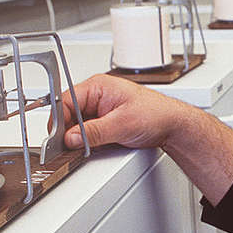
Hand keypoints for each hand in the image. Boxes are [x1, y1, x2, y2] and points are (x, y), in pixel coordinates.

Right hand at [60, 74, 188, 150]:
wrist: (173, 124)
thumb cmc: (156, 113)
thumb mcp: (122, 124)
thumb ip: (94, 132)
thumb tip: (72, 137)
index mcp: (97, 86)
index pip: (65, 101)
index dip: (60, 121)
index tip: (59, 138)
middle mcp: (97, 95)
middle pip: (69, 115)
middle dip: (70, 132)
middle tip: (74, 146)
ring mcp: (100, 109)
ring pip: (78, 126)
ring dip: (81, 138)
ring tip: (91, 144)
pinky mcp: (105, 122)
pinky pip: (88, 133)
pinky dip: (89, 142)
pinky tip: (96, 146)